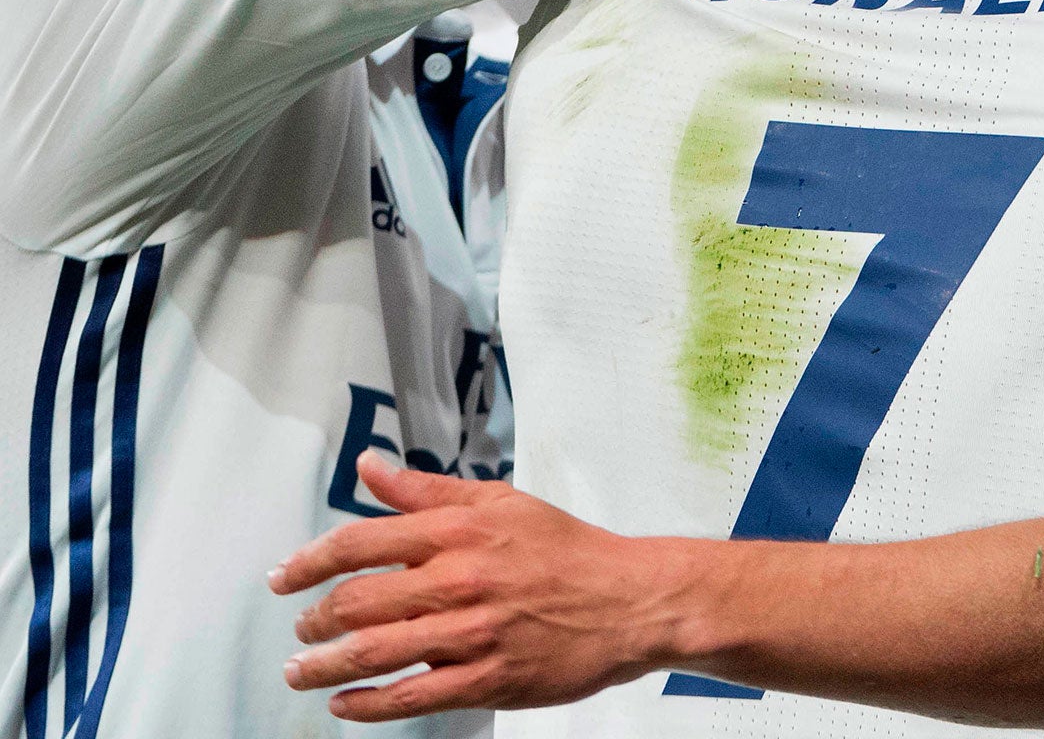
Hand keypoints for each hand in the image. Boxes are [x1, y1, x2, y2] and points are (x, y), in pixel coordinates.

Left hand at [272, 453, 683, 720]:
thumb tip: (369, 467)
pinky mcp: (487, 679)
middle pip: (356, 602)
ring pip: (373, 653)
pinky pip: (411, 697)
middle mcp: (459, 580)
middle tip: (300, 630)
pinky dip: (367, 706)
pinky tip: (346, 706)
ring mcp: (472, 634)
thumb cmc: (565, 550)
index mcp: (459, 531)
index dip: (309, 562)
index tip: (284, 576)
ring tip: (303, 672)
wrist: (628, 600)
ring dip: (324, 667)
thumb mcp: (498, 503)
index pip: (360, 543)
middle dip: (312, 621)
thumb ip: (426, 491)